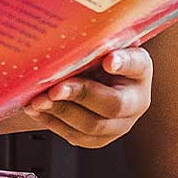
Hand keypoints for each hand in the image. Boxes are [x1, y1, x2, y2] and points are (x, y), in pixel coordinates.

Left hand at [24, 47, 152, 148]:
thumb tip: (72, 40)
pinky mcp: (99, 138)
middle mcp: (136, 101)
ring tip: (39, 101)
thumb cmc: (97, 54)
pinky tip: (37, 111)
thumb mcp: (100, 42)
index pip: (136, 64)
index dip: (123, 63)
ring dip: (61, 113)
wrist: (94, 75)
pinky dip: (53, 123)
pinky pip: (76, 137)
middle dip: (80, 96)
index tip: (109, 60)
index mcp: (140, 69)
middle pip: (112, 105)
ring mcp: (120, 124)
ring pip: (92, 127)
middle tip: (55, 89)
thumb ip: (93, 42)